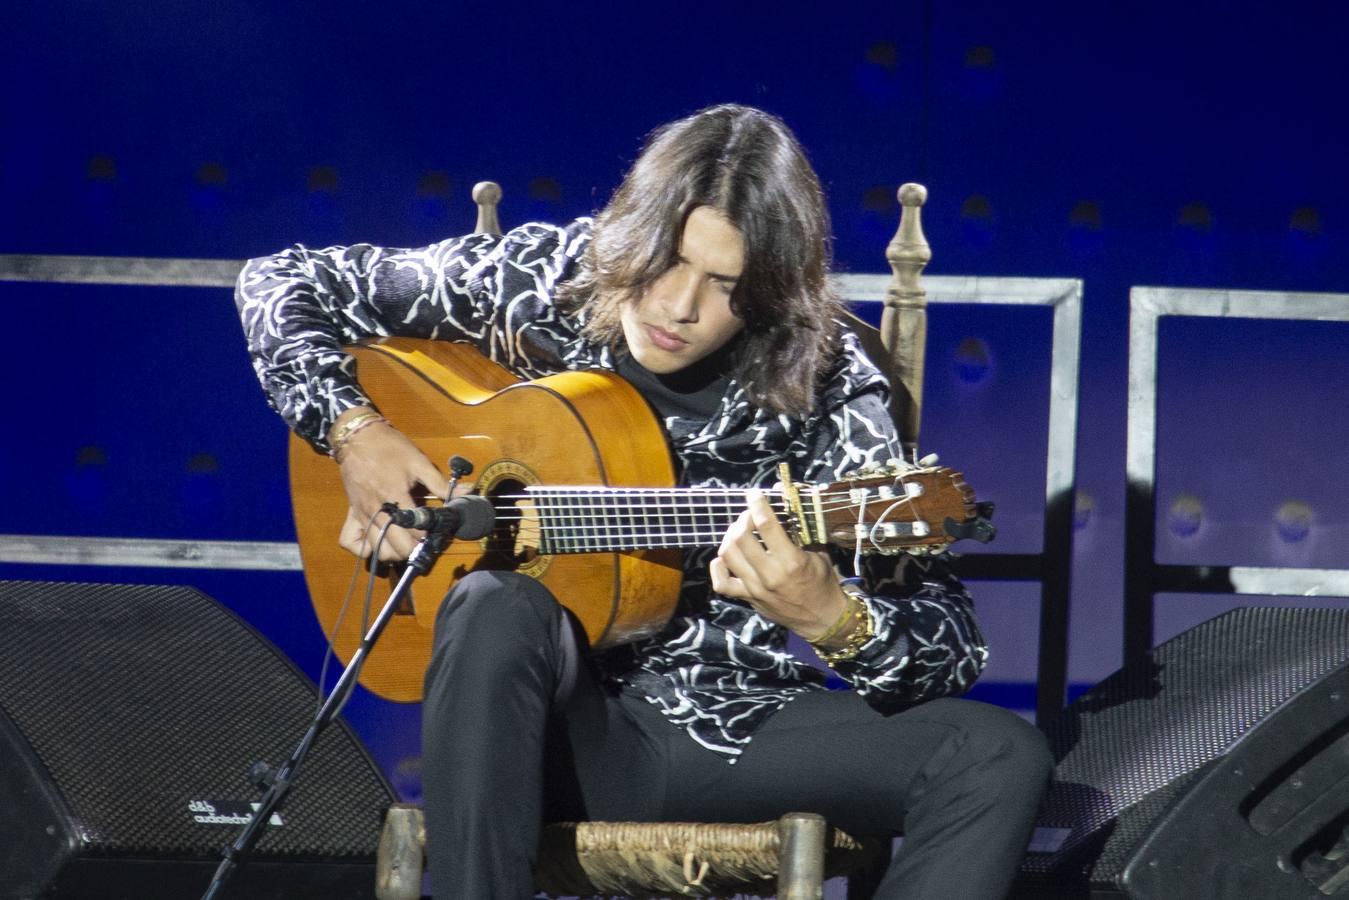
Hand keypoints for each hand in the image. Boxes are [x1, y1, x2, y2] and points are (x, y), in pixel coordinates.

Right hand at [331, 409, 452, 560]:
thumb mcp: (418, 461)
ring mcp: (362, 515)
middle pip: (398, 548)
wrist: (358, 438)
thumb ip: (441, 483)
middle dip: (415, 549)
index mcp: (395, 497)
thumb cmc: (390, 448)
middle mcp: (377, 511)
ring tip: (405, 542)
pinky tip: (379, 541)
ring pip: (378, 551)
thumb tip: (467, 492)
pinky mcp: (351, 515)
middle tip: (424, 540)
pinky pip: (351, 543)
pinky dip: (364, 548)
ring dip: (394, 553)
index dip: (431, 536)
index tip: (439, 531)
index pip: (416, 532)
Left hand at [709, 489, 848, 639]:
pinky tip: (725, 558)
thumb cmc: (823, 582)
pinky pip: (721, 583)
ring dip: (731, 537)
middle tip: (750, 515)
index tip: (755, 495)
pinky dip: (718, 567)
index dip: (758, 504)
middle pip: (741, 537)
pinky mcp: (748, 598)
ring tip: (740, 531)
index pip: (766, 524)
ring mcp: (756, 589)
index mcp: (791, 561)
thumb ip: (802, 526)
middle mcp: (770, 575)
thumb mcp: (819, 552)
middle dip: (743, 519)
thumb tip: (785, 497)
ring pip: (728, 555)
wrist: (822, 618)